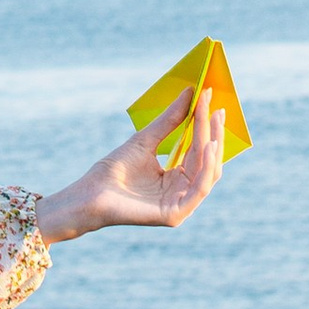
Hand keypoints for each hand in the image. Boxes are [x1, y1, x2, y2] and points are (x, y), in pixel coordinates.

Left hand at [37, 84, 225, 243]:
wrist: (91, 193)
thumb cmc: (114, 170)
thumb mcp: (145, 140)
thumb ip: (169, 120)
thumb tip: (189, 93)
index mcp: (177, 178)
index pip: (198, 150)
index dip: (205, 125)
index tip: (208, 98)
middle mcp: (183, 192)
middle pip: (208, 161)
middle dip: (214, 133)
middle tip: (218, 107)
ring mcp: (181, 205)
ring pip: (209, 174)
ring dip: (214, 146)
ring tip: (214, 120)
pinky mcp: (176, 215)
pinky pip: (200, 189)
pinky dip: (207, 167)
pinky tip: (207, 146)